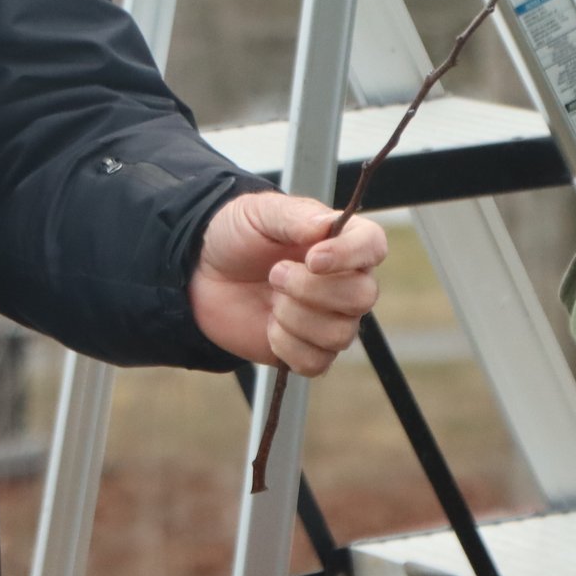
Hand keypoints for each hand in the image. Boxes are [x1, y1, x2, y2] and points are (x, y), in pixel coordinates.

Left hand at [189, 191, 387, 374]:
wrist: (202, 274)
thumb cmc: (236, 237)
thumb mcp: (258, 213)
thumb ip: (293, 217)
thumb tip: (326, 226)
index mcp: (339, 240)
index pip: (373, 246)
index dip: (350, 255)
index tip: (313, 259)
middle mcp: (344, 281)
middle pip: (363, 297)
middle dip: (312, 289)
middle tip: (275, 274)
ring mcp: (329, 319)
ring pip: (341, 334)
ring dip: (295, 317)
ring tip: (271, 298)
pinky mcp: (308, 350)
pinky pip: (316, 362)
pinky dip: (286, 345)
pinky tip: (270, 325)